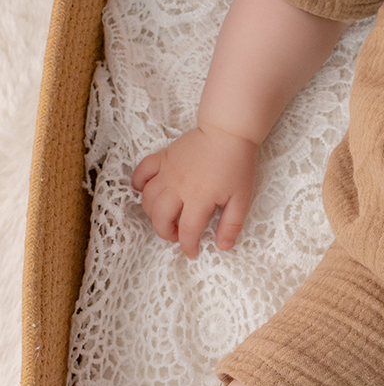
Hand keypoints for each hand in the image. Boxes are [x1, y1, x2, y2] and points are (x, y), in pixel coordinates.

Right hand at [131, 124, 258, 258]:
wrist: (228, 132)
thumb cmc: (238, 165)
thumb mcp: (242, 198)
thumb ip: (231, 224)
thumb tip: (222, 246)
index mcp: (199, 198)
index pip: (187, 230)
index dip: (189, 246)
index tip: (192, 252)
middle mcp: (178, 186)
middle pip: (160, 217)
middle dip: (166, 233)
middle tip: (177, 235)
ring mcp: (167, 171)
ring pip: (147, 199)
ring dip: (152, 213)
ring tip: (166, 217)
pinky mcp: (162, 157)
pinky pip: (141, 172)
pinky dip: (138, 184)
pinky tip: (144, 191)